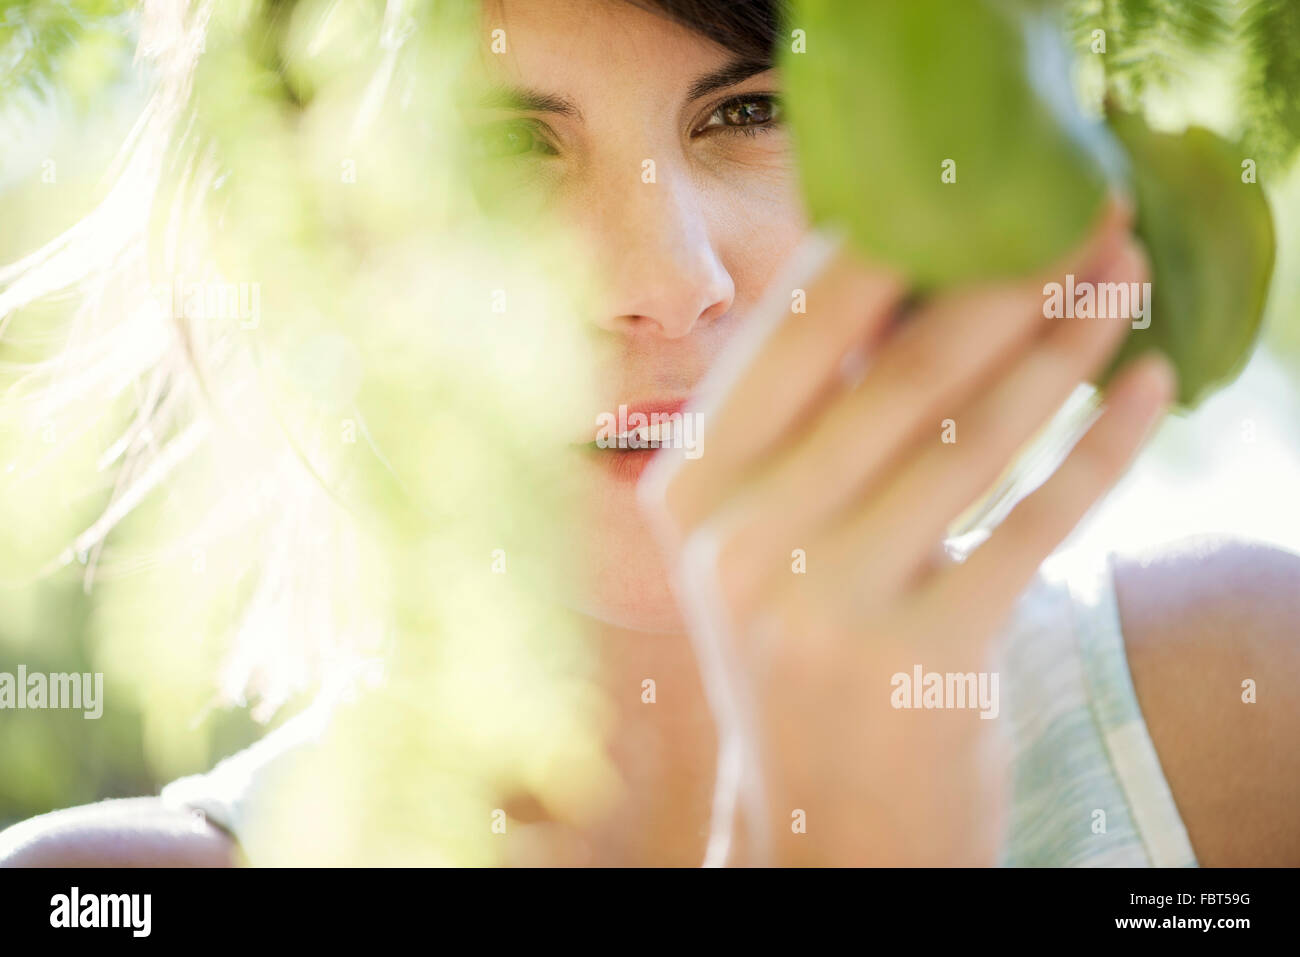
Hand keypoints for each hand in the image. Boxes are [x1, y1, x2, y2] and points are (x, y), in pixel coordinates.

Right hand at [638, 199, 1174, 864]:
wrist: (820, 819)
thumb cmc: (799, 648)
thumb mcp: (765, 529)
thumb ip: (811, 416)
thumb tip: (919, 275)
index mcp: (691, 484)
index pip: (794, 329)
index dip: (894, 242)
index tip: (971, 186)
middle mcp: (743, 536)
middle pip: (899, 369)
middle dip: (1010, 276)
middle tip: (1089, 215)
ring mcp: (828, 602)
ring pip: (974, 434)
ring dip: (1069, 344)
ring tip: (1126, 281)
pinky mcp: (924, 658)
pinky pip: (1037, 521)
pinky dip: (1102, 447)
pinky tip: (1148, 393)